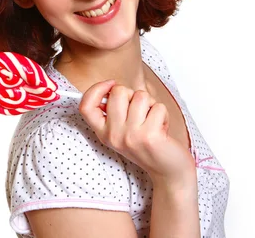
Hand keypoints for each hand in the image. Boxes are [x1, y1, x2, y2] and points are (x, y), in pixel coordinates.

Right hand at [79, 80, 194, 184]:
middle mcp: (114, 135)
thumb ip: (114, 111)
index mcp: (103, 133)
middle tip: (140, 109)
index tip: (110, 84)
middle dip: (132, 93)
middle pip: (117, 92)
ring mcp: (130, 136)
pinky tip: (162, 128)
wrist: (168, 170)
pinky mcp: (149, 136)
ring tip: (152, 120)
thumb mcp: (122, 131)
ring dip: (151, 104)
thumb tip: (112, 87)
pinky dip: (163, 114)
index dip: (96, 89)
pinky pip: (158, 107)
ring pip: (140, 96)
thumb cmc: (147, 145)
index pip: (85, 106)